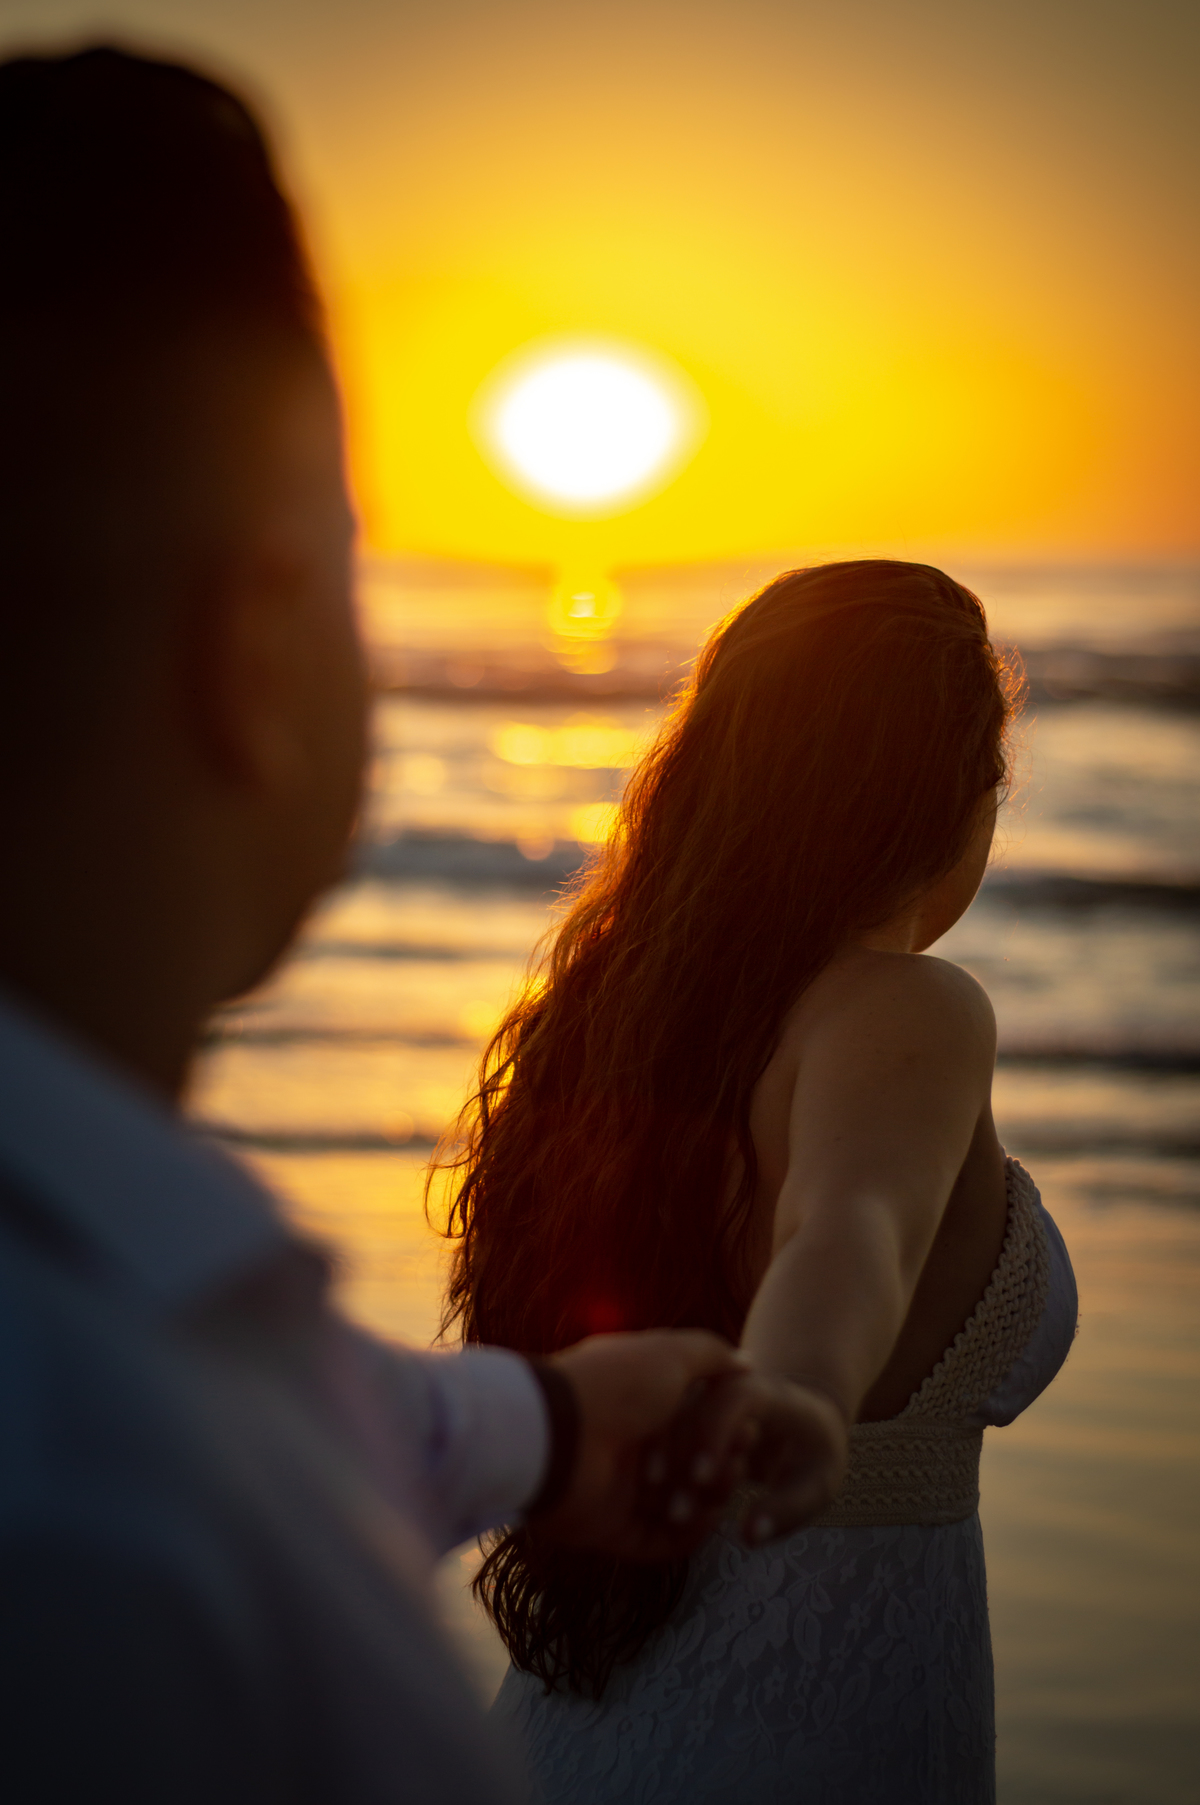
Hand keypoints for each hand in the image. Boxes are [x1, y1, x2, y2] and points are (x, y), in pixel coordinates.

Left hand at [535, 1330, 750, 1560]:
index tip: (748, 1434)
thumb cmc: (615, 1387)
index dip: (722, 1431)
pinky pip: (659, 1541)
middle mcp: (629, 1444)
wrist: (558, 1437)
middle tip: (738, 1467)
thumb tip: (745, 1364)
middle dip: (719, 1469)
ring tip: (721, 1495)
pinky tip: (708, 1522)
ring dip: (706, 1502)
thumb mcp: (669, 1354)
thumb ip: (710, 1355)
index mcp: (638, 1402)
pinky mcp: (612, 1528)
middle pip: (688, 1466)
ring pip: (678, 1505)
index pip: (693, 1422)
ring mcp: (619, 1489)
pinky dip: (686, 1537)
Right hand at [639, 1370, 849, 1547]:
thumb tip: (748, 1536)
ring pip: (671, 1416)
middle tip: (678, 1513)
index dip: (715, 1432)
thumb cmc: (814, 1452)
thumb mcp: (819, 1482)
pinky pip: (663, 1428)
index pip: (736, 1398)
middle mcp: (730, 1385)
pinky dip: (657, 1461)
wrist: (804, 1419)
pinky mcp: (689, 1410)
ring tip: (669, 1513)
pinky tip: (660, 1501)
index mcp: (769, 1393)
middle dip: (681, 1458)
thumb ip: (787, 1509)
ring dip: (664, 1463)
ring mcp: (705, 1394)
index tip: (702, 1479)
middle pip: (693, 1407)